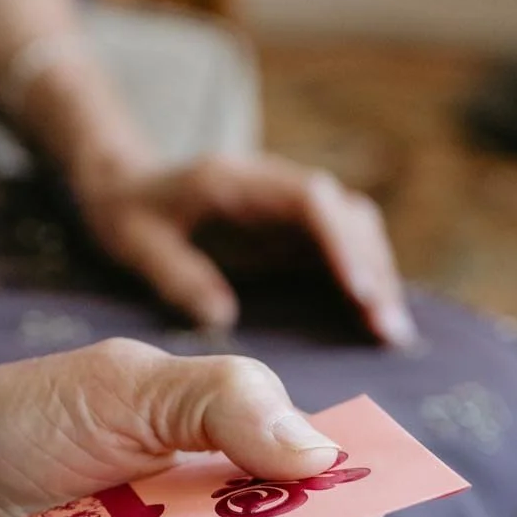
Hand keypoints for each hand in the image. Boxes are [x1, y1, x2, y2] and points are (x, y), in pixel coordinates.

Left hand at [74, 155, 418, 346]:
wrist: (126, 185)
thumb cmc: (127, 212)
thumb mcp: (135, 241)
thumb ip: (175, 273)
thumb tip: (221, 317)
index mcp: (238, 180)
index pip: (309, 201)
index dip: (340, 242)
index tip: (359, 289)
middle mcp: (276, 187)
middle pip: (347, 215)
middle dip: (373, 268)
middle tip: (386, 328)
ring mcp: (290, 209)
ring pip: (356, 232)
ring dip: (379, 277)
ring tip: (391, 335)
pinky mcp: (295, 233)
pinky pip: (344, 252)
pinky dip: (365, 284)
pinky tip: (378, 327)